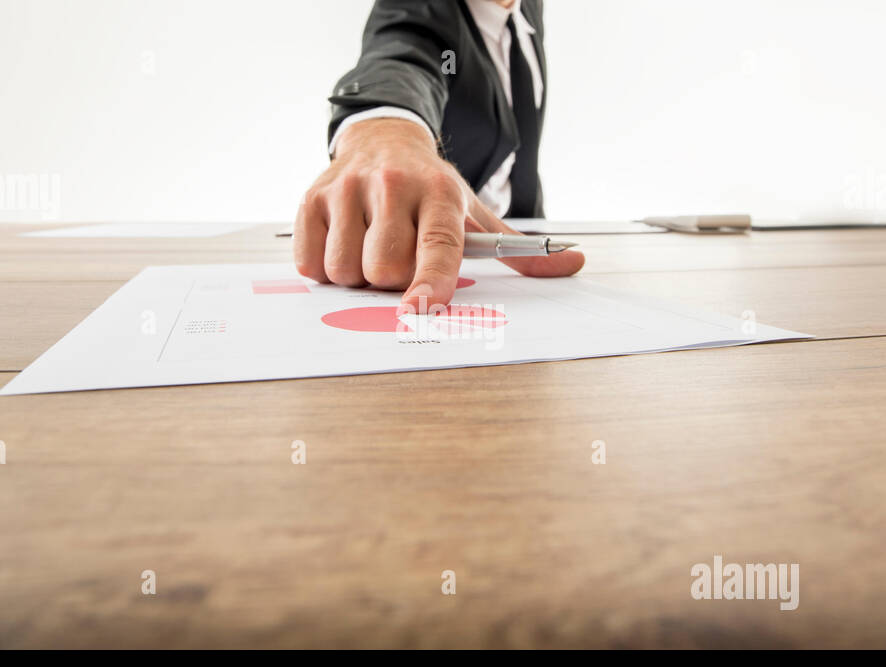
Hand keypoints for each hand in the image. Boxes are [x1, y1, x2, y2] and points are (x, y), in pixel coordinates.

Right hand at [293, 118, 583, 312]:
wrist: (384, 138)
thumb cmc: (431, 188)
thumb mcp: (476, 213)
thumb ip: (520, 249)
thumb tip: (574, 264)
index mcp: (440, 193)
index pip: (437, 245)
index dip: (429, 281)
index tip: (420, 308)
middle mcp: (393, 185)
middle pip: (384, 268)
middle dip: (390, 280)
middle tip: (398, 259)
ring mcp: (348, 189)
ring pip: (344, 269)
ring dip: (356, 276)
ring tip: (369, 248)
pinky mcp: (312, 197)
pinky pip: (311, 261)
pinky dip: (323, 267)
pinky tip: (342, 242)